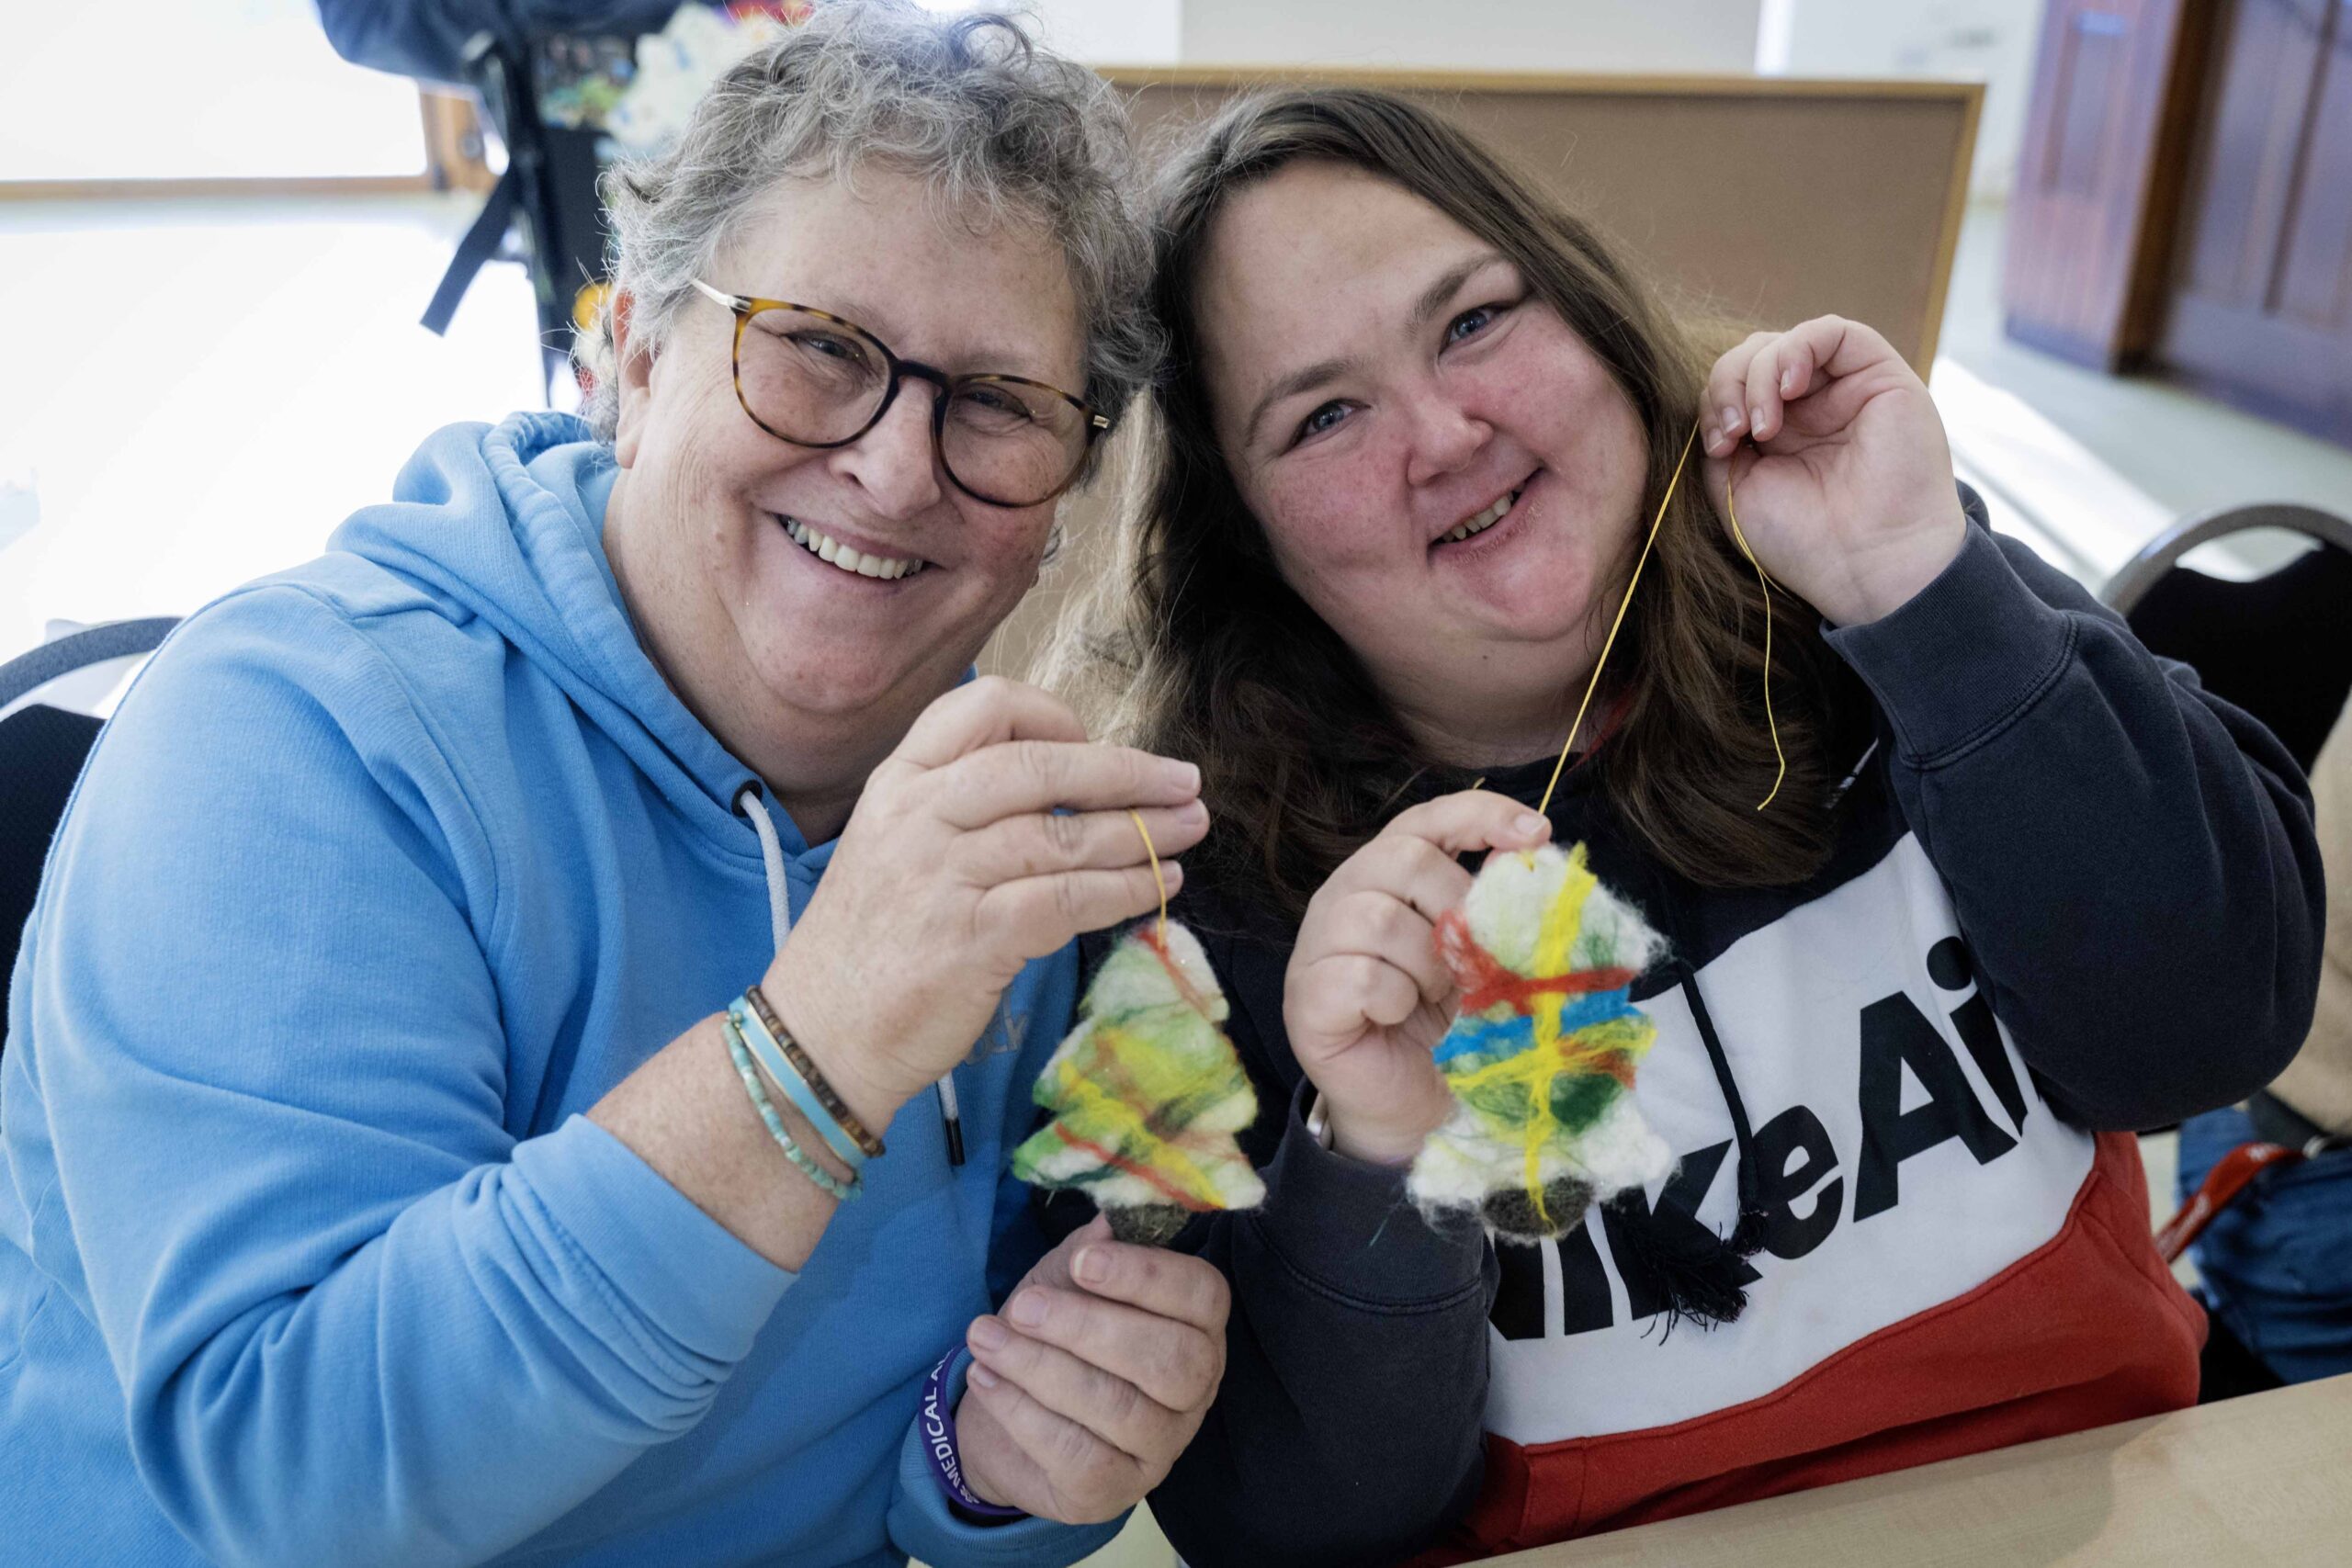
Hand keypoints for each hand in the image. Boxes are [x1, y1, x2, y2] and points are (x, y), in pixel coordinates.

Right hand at [767, 678, 1206, 1127]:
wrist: (820, 1037)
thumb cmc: (869, 944)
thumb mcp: (893, 847)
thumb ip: (963, 808)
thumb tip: (1072, 789)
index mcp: (898, 781)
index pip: (983, 706)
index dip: (1053, 715)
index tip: (1093, 743)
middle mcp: (916, 816)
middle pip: (1040, 763)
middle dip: (1128, 771)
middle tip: (1185, 782)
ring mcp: (942, 876)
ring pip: (1063, 835)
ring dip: (1143, 832)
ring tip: (1189, 830)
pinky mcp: (972, 939)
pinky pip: (1069, 899)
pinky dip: (1125, 890)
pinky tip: (1159, 886)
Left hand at [957, 1216, 1229, 1523]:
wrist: (1004, 1414)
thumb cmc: (1052, 1334)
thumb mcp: (1066, 1281)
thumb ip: (1089, 1252)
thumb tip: (1106, 1226)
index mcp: (1197, 1324)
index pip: (1203, 1296)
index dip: (1148, 1276)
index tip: (1084, 1263)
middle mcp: (1195, 1389)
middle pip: (1170, 1360)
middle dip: (1089, 1328)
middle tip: (1024, 1307)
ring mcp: (1160, 1447)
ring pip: (1117, 1408)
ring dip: (1040, 1366)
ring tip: (985, 1338)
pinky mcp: (1115, 1491)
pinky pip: (1076, 1454)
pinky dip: (1022, 1412)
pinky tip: (986, 1379)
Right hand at [1284, 791, 1552, 1164]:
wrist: (1410, 1102)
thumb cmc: (1443, 1022)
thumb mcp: (1479, 956)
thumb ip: (1493, 907)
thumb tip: (1530, 856)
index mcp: (1388, 874)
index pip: (1429, 818)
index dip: (1482, 816)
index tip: (1537, 835)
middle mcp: (1345, 895)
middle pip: (1405, 860)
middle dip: (1455, 909)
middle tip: (1469, 961)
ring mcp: (1318, 944)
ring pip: (1379, 918)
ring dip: (1425, 965)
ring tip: (1430, 997)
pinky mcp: (1307, 997)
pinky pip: (1362, 976)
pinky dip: (1395, 1000)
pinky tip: (1396, 1018)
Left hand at [1699, 316, 1966, 625]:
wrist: (1867, 564)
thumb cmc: (1803, 540)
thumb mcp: (1735, 488)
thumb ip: (1719, 438)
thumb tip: (1712, 402)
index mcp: (1779, 431)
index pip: (1734, 386)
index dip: (1715, 402)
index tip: (1717, 447)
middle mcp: (1812, 406)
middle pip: (1753, 356)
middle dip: (1729, 385)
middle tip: (1733, 434)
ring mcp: (1846, 389)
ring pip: (1785, 343)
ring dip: (1758, 375)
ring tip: (1762, 426)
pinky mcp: (1881, 375)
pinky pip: (1832, 331)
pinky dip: (1797, 350)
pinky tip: (1789, 387)